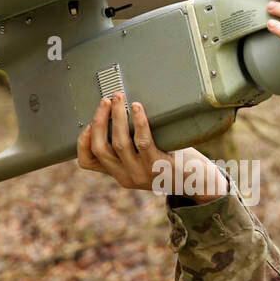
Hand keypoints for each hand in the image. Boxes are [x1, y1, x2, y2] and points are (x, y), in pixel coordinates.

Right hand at [76, 92, 228, 201]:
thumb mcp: (144, 161)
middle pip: (100, 148)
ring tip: (119, 98)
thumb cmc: (171, 163)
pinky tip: (137, 108)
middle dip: (99, 120)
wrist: (198, 182)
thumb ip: (130, 148)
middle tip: (105, 100)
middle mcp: (126, 176)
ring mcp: (141, 173)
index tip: (87, 123)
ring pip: (119, 143)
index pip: (88, 162)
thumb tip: (117, 114)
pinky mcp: (159, 166)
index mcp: (119, 173)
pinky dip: (138, 122)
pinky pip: (143, 141)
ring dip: (116, 117)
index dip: (81, 142)